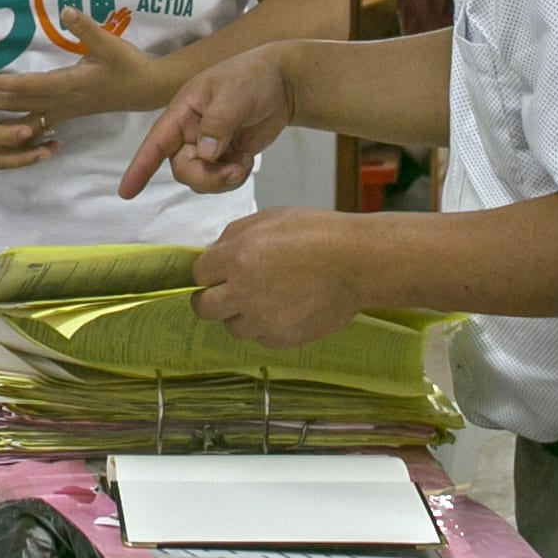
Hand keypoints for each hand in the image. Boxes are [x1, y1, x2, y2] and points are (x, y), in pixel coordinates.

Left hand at [0, 12, 167, 129]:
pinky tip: (7, 125)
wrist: (147, 90)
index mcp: (68, 84)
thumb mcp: (110, 43)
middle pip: (19, 103)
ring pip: (26, 114)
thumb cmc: (128, 65)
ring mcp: (65, 109)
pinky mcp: (69, 112)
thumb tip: (65, 10)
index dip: (1, 83)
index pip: (27, 85)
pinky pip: (39, 120)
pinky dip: (20, 123)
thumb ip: (87, 28)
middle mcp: (62, 101)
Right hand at [119, 45, 295, 197]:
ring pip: (200, 178)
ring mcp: (208, 146)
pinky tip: (246, 161)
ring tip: (243, 164)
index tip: (126, 192)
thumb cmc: (253, 77)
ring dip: (221, 180)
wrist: (283, 82)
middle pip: (182, 169)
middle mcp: (189, 132)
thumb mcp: (234, 94)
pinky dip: (233, 178)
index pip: (156, 142)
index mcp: (183, 112)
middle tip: (233, 170)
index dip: (140, 167)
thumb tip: (205, 153)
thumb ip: (218, 123)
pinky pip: (219, 179)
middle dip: (205, 177)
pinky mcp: (225, 156)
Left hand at [189, 210, 364, 348]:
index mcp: (237, 258)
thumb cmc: (318, 233)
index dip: (209, 270)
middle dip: (211, 298)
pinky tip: (284, 309)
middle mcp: (243, 293)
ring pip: (232, 327)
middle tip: (226, 291)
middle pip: (204, 308)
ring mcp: (263, 320)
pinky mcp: (282, 339)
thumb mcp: (270, 218)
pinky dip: (266, 326)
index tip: (219, 270)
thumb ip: (234, 236)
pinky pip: (261, 337)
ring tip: (263, 299)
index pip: (199, 273)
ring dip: (240, 314)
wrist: (358, 262)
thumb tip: (214, 253)